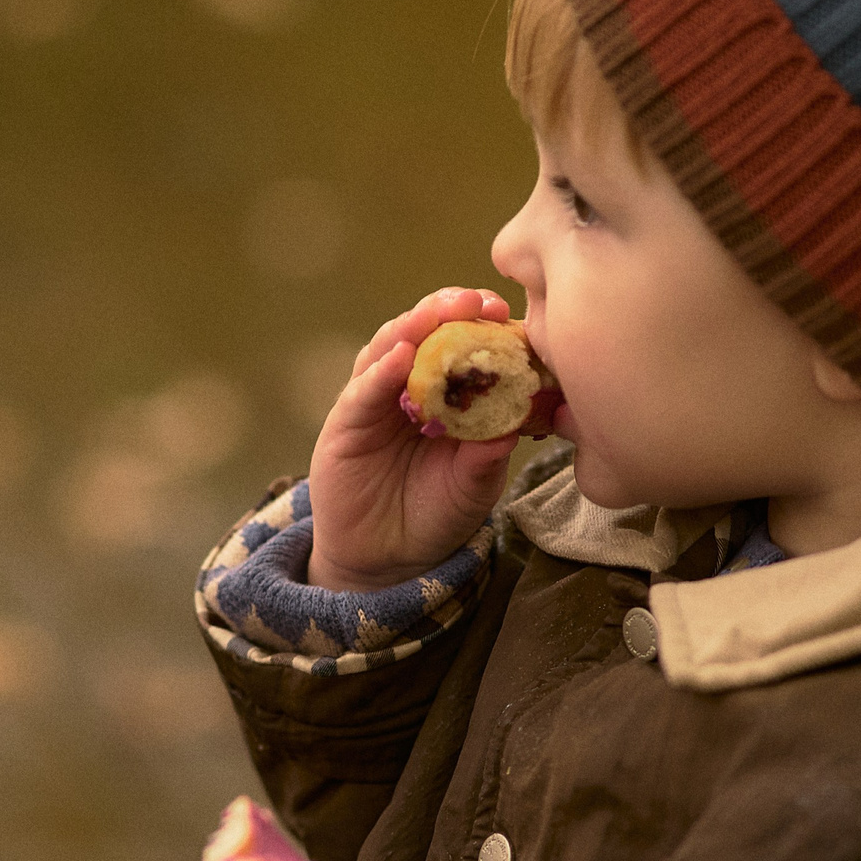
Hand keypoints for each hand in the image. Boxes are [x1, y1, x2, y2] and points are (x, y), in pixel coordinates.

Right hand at [306, 288, 521, 590]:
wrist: (386, 560)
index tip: (506, 311)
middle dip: (448, 311)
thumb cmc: (435, 515)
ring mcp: (375, 402)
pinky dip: (379, 372)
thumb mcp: (473, 488)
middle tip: (475, 300)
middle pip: (424, 334)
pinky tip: (398, 357)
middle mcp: (410, 389)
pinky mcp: (346, 424)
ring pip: (389, 349)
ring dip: (412, 326)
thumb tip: (514, 426)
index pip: (462, 346)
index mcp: (447, 396)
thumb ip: (487, 459)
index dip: (481, 325)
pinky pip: (362, 391)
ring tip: (438, 313)